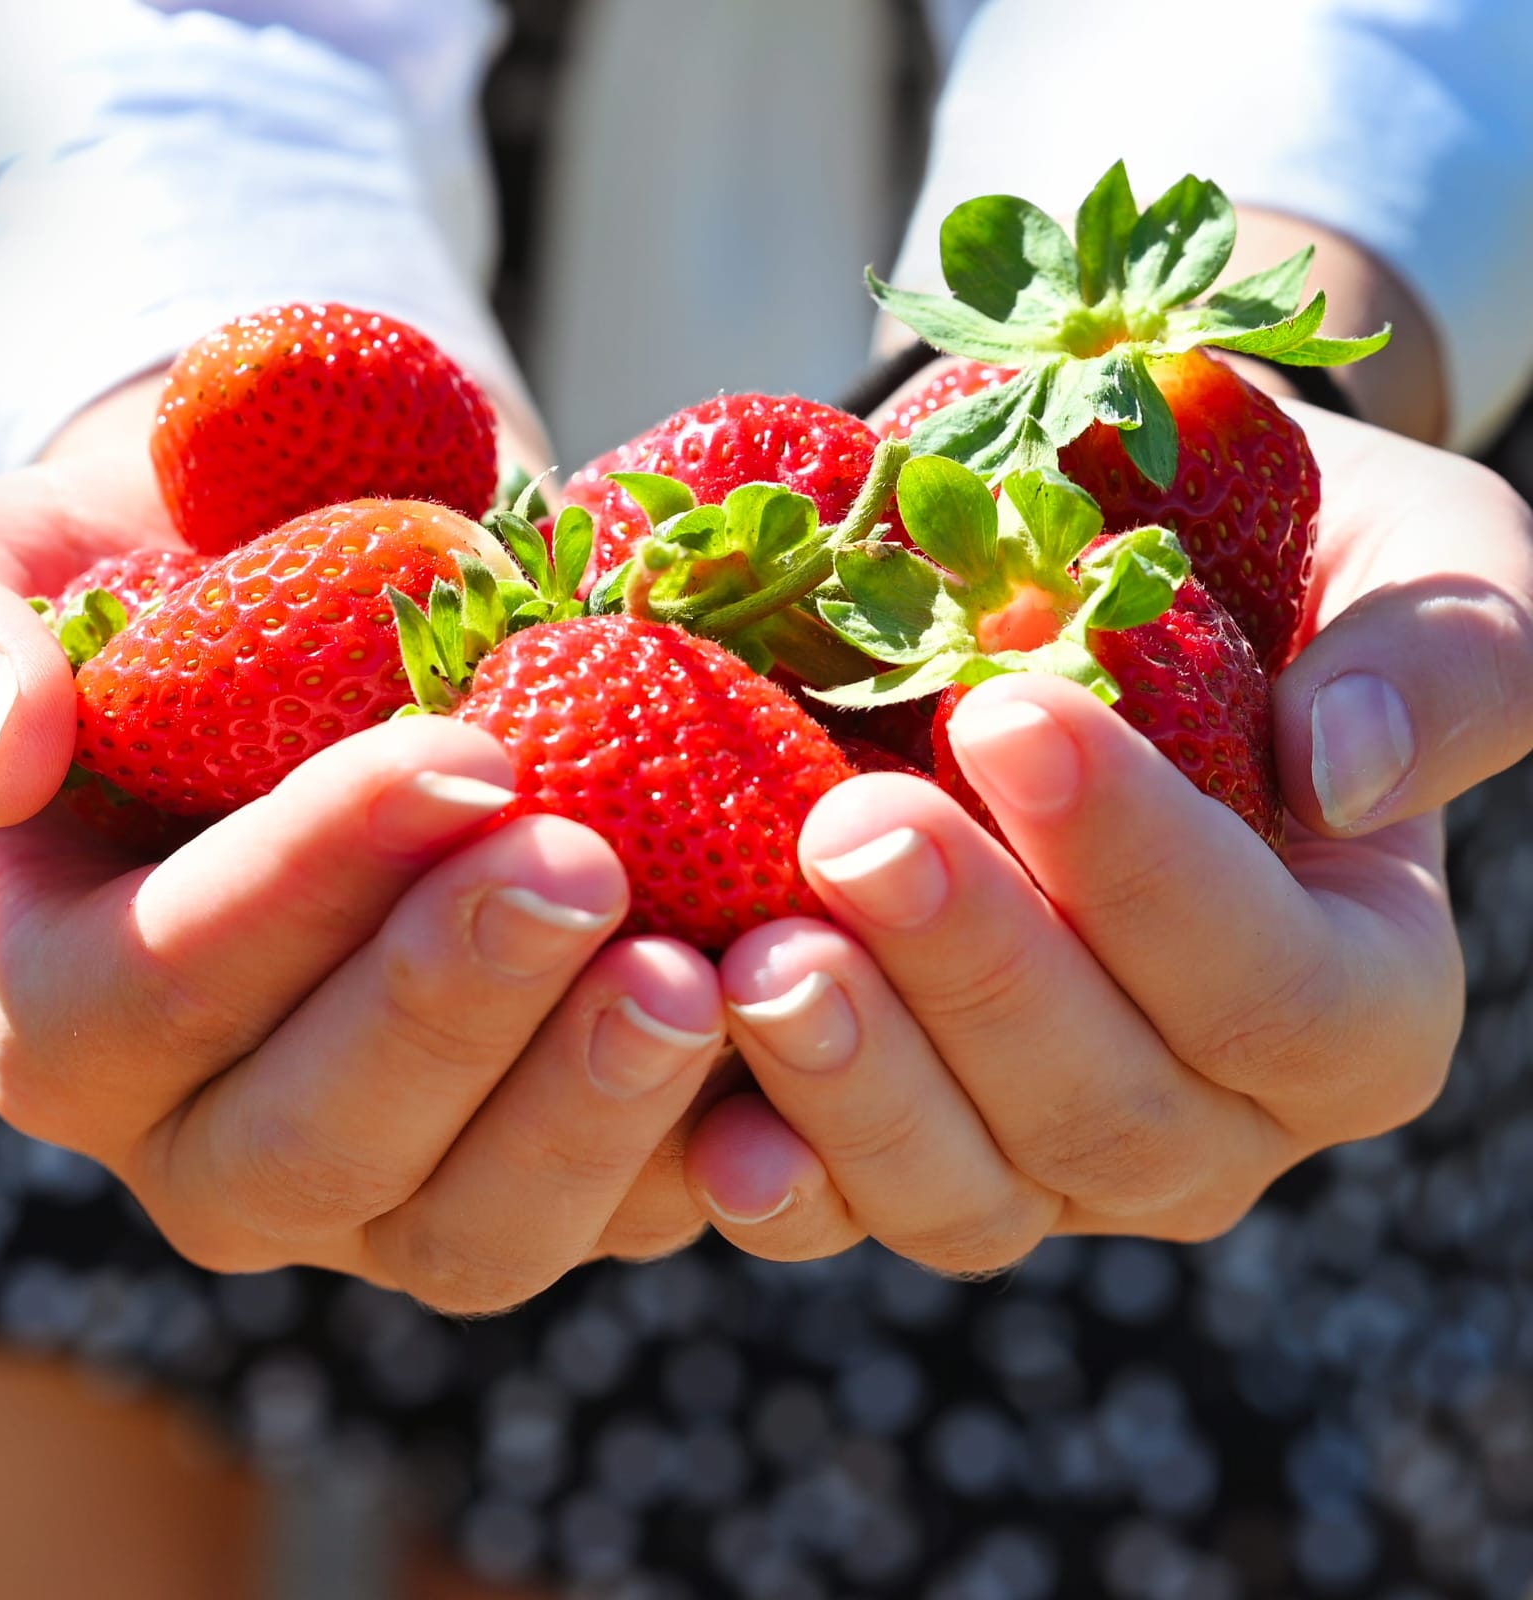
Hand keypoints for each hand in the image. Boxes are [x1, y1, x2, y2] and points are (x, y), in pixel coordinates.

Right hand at [0, 446, 723, 1313]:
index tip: (459, 754)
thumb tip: (2, 751)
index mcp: (82, 1018)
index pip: (160, 989)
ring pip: (476, 1231)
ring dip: (586, 1115)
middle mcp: (225, 1144)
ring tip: (695, 974)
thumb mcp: (30, 579)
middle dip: (452, 1008)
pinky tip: (788, 1029)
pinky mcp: (553, 1184)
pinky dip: (713, 1145)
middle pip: (315, 1148)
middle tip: (584, 867)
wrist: (356, 636)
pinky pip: (631, 1214)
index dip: (305, 885)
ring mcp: (398, 1189)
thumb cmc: (186, 602)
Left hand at [680, 407, 1532, 1268]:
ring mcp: (1046, 1157)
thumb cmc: (1266, 572)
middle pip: (1107, 1114)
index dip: (1146, 876)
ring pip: (969, 1194)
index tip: (1009, 716)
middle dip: (976, 972)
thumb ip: (1446, 657)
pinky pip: (843, 1209)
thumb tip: (1347, 770)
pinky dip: (773, 1173)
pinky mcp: (908, 1147)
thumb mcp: (1408, 565)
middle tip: (852, 830)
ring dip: (859, 1089)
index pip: (1276, 991)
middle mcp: (1208, 1116)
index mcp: (1355, 999)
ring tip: (757, 962)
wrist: (1093, 603)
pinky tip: (698, 1122)